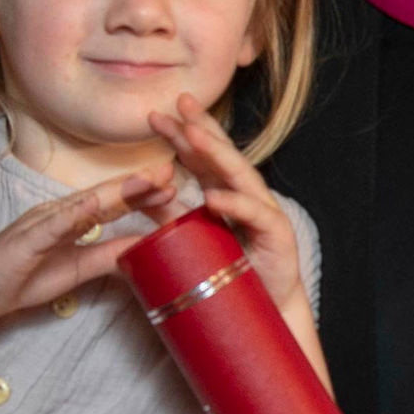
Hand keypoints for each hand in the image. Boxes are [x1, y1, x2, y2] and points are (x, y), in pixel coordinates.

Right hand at [0, 171, 170, 329]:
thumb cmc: (20, 278)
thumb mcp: (75, 270)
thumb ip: (105, 257)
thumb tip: (140, 249)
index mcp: (71, 221)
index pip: (113, 205)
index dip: (142, 195)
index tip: (174, 187)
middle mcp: (58, 215)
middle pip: (104, 197)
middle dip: (138, 184)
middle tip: (172, 171)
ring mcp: (40, 223)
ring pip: (84, 204)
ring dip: (116, 191)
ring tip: (147, 180)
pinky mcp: (25, 239)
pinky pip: (52, 225)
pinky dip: (73, 214)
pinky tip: (93, 204)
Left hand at [156, 97, 319, 362]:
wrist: (268, 311)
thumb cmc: (234, 272)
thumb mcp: (193, 240)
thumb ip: (168, 217)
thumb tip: (136, 197)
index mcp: (225, 194)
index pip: (202, 157)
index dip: (181, 135)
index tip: (156, 115)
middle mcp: (246, 196)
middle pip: (222, 155)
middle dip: (202, 127)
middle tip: (180, 102)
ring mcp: (263, 211)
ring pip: (239, 176)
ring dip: (217, 154)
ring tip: (193, 135)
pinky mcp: (277, 234)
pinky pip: (254, 215)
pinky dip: (234, 204)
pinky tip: (214, 196)